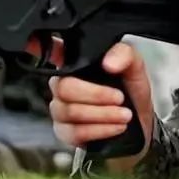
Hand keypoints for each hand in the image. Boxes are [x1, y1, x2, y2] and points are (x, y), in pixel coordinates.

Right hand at [26, 38, 154, 174]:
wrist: (139, 123)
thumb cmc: (130, 92)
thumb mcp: (134, 68)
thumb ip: (124, 55)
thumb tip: (109, 63)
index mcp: (76, 62)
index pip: (52, 50)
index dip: (39, 46)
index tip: (41, 47)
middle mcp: (63, 84)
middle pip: (64, 88)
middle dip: (97, 95)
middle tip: (119, 98)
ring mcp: (61, 109)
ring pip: (70, 112)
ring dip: (103, 114)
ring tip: (124, 114)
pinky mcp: (65, 132)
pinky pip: (75, 132)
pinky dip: (100, 129)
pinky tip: (116, 126)